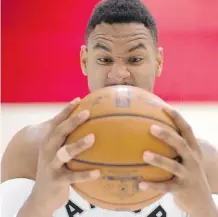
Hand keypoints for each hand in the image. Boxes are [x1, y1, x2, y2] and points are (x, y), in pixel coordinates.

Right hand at [26, 98, 99, 214]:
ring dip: (78, 144)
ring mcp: (51, 165)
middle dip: (72, 121)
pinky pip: (73, 176)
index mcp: (49, 141)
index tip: (79, 99)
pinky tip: (98, 172)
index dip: (67, 110)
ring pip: (64, 152)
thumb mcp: (57, 151)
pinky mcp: (57, 180)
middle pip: (59, 132)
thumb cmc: (55, 167)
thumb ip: (68, 139)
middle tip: (87, 113)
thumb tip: (92, 127)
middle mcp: (48, 150)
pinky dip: (85, 174)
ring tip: (93, 137)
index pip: (57, 122)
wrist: (41, 194)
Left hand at [139, 107, 217, 215]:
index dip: (177, 117)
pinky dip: (153, 185)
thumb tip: (150, 127)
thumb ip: (173, 144)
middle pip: (181, 144)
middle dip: (168, 135)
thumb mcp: (186, 157)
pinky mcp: (182, 190)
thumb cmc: (187, 171)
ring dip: (159, 160)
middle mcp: (192, 160)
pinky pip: (166, 187)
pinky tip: (139, 183)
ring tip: (144, 155)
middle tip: (151, 128)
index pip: (186, 129)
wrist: (202, 199)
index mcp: (193, 149)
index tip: (163, 107)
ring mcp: (188, 175)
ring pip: (173, 166)